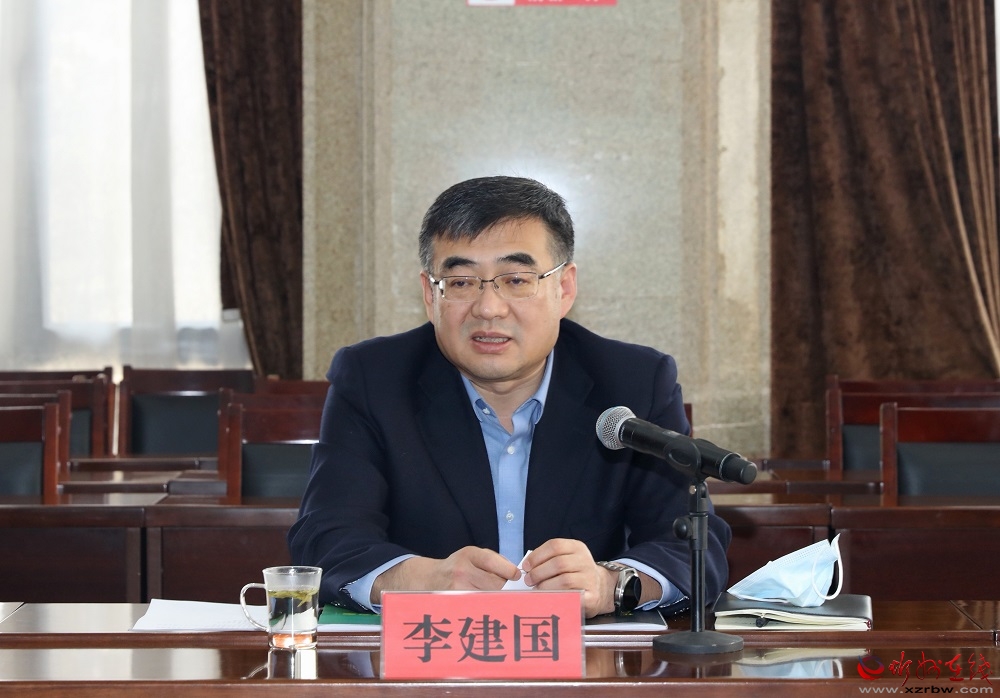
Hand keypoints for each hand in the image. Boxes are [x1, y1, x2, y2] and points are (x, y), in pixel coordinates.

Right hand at [371, 546, 519, 603]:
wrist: (427, 578)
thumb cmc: (457, 567)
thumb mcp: (472, 556)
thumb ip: (493, 562)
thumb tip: (517, 577)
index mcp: (469, 555)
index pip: (495, 562)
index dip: (510, 572)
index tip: (517, 578)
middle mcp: (462, 571)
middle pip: (495, 584)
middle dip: (507, 590)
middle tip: (517, 596)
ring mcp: (457, 589)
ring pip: (489, 599)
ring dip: (500, 603)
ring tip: (506, 606)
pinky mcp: (455, 604)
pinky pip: (478, 609)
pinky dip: (488, 612)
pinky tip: (493, 613)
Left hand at [521, 539, 614, 617]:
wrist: (599, 588)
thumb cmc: (574, 573)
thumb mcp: (564, 559)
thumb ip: (548, 560)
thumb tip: (527, 568)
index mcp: (577, 547)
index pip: (555, 546)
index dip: (537, 556)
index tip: (526, 566)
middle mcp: (585, 560)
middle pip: (558, 563)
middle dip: (538, 573)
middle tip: (528, 581)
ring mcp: (590, 578)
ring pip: (564, 580)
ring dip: (546, 586)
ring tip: (536, 590)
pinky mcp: (592, 596)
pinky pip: (571, 596)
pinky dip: (557, 597)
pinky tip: (549, 598)